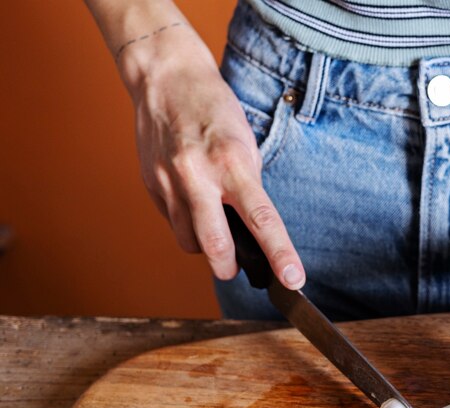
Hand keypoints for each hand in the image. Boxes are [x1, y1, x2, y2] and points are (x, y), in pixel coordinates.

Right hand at [121, 27, 303, 287]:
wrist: (166, 78)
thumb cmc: (214, 110)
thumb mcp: (246, 144)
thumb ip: (248, 186)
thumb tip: (254, 226)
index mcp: (232, 164)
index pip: (263, 220)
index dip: (280, 255)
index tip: (293, 279)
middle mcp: (198, 176)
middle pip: (215, 245)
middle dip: (228, 266)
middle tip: (236, 267)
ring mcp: (169, 182)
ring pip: (189, 241)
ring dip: (204, 244)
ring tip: (213, 223)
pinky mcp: (149, 185)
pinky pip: (172, 222)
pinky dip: (186, 222)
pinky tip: (192, 201)